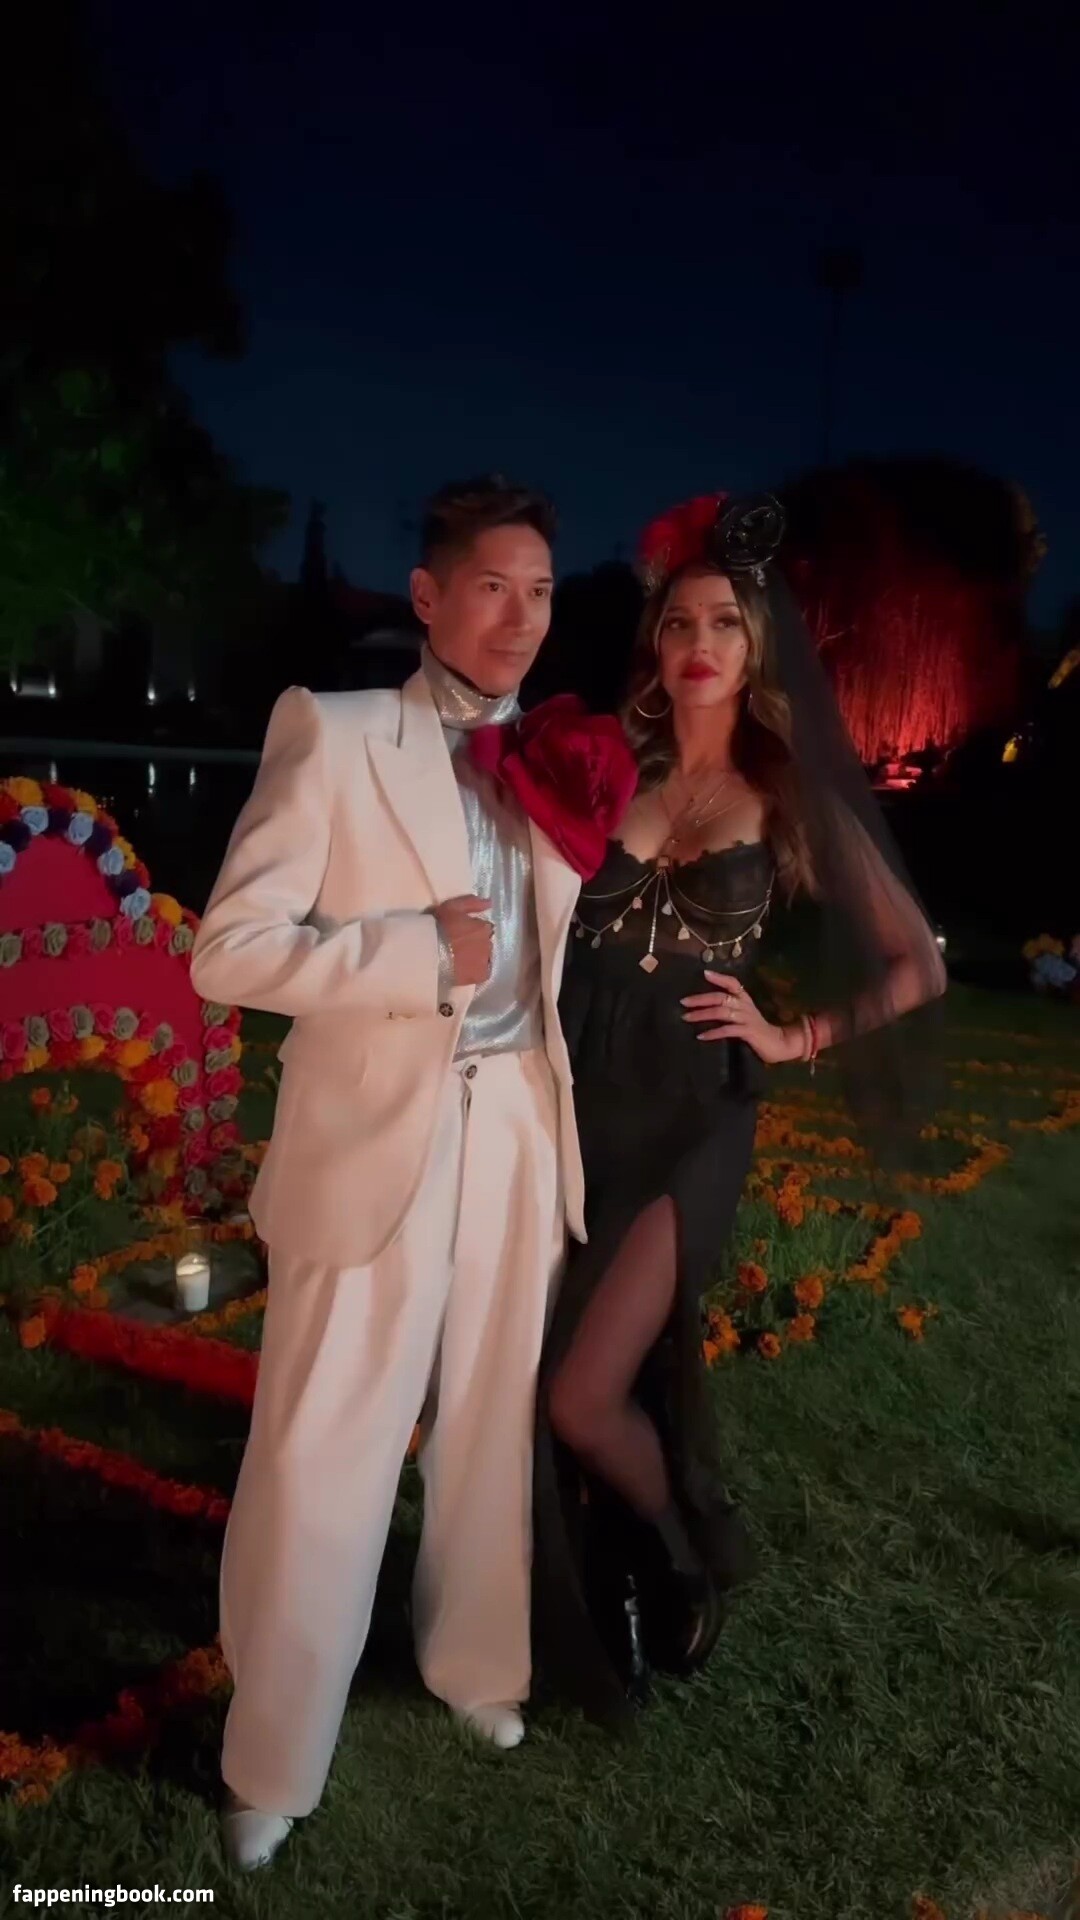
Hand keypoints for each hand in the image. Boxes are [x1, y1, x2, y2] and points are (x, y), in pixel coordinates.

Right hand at [433, 895, 493, 986]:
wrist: (430, 951)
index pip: (484, 927)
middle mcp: (488, 943)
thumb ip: (473, 903)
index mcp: (484, 927)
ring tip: (461, 958)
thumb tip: (490, 902)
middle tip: (460, 945)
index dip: (473, 929)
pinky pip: (484, 972)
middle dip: (476, 942)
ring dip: (477, 956)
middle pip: (485, 942)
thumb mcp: (453, 906)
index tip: (463, 932)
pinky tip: (466, 969)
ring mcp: (485, 960)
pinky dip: (477, 970)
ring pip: (485, 957)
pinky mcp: (480, 975)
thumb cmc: (440, 926)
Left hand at [680, 972, 802, 1063]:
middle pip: (720, 997)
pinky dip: (713, 1033)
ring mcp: (746, 1018)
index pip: (732, 983)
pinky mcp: (748, 1032)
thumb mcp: (744, 1014)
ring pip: (721, 1012)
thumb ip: (729, 1007)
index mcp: (744, 999)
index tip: (704, 973)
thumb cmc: (756, 1028)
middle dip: (700, 999)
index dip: (719, 977)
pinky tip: (701, 1036)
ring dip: (702, 1014)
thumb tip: (705, 1005)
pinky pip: (727, 1030)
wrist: (778, 1042)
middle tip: (683, 1002)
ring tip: (686, 1018)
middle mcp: (745, 1005)